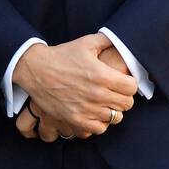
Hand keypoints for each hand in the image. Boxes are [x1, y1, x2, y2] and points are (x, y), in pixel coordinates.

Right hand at [13, 33, 135, 137]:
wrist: (36, 69)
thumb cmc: (62, 55)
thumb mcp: (85, 43)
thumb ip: (106, 40)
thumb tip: (118, 40)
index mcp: (102, 75)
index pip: (132, 88)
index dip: (130, 84)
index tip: (123, 82)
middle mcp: (97, 94)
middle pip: (126, 104)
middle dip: (124, 97)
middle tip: (115, 93)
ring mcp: (86, 108)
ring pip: (115, 118)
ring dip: (113, 110)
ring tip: (105, 103)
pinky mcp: (75, 119)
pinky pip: (99, 129)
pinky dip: (100, 122)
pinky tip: (95, 113)